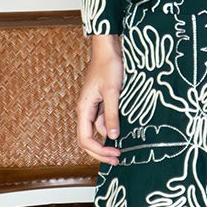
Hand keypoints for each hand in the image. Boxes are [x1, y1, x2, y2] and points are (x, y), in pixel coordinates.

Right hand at [78, 35, 123, 163]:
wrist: (108, 48)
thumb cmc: (108, 66)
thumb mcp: (112, 92)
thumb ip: (111, 115)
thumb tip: (112, 136)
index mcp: (83, 109)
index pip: (85, 139)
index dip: (98, 151)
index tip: (114, 155)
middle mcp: (85, 110)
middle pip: (88, 139)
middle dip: (101, 151)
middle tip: (118, 158)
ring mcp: (92, 107)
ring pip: (97, 130)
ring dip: (107, 140)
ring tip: (123, 147)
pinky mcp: (100, 102)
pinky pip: (103, 120)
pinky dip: (111, 128)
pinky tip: (123, 130)